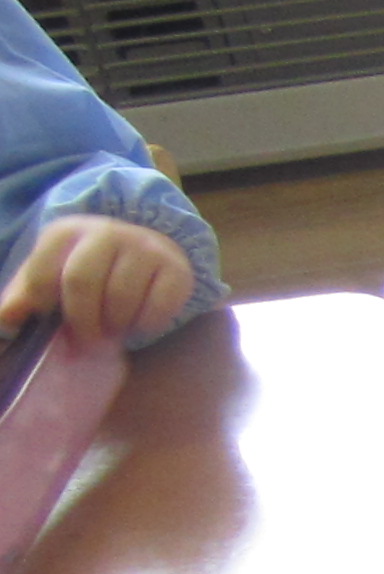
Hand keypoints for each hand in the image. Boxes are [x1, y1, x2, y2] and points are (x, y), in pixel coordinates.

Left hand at [0, 215, 196, 346]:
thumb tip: (6, 320)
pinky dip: (146, 326)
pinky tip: (139, 323)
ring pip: (121, 299)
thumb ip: (24, 298)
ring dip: (115, 326)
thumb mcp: (51, 275)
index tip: (49, 323)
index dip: (42, 308)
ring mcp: (145, 247)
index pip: (42, 275)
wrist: (144, 252)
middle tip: (87, 341)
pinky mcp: (176, 268)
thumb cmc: (89, 270)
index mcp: (66, 232)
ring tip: (113, 329)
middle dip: (81, 322)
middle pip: (81, 282)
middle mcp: (106, 231)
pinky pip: (157, 309)